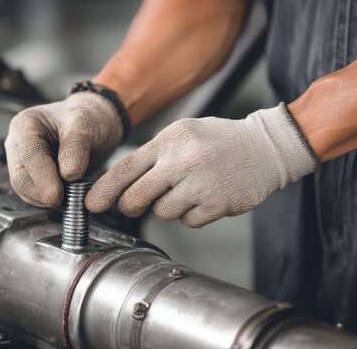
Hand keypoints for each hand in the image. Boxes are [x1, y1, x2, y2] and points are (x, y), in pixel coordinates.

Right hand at [5, 92, 123, 206]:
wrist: (95, 123)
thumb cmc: (88, 118)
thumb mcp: (86, 125)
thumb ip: (76, 147)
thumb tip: (68, 175)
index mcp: (25, 125)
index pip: (30, 156)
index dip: (43, 178)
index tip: (57, 195)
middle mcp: (19, 144)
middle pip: (20, 178)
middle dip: (42, 194)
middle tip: (66, 202)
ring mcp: (23, 163)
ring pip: (26, 191)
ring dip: (47, 199)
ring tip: (73, 195)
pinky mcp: (33, 177)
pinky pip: (36, 196)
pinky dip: (51, 200)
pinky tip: (69, 197)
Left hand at [85, 103, 317, 226]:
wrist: (265, 147)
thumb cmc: (218, 141)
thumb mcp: (183, 134)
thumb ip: (153, 155)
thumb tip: (119, 184)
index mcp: (170, 140)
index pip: (125, 168)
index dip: (104, 190)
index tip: (91, 204)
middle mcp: (182, 160)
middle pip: (135, 198)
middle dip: (130, 205)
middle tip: (135, 203)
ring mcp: (201, 183)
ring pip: (162, 212)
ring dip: (168, 207)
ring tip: (186, 191)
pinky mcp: (218, 204)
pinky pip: (188, 221)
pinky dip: (192, 215)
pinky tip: (205, 198)